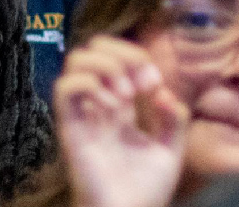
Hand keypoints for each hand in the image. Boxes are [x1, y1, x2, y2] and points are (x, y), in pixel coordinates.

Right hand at [54, 36, 188, 206]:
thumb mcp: (171, 149)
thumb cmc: (145, 189)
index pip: (116, 56)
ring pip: (76, 60)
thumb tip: (163, 92)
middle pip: (93, 49)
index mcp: (119, 106)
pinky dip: (90, 85)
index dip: (137, 57)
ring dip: (106, 67)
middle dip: (122, 55)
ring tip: (125, 95)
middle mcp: (97, 104)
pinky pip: (64, 88)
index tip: (155, 84)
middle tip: (140, 85)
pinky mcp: (71, 127)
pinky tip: (111, 107)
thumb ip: (174, 118)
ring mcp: (82, 113)